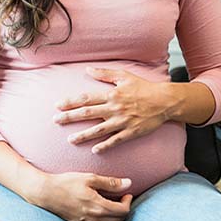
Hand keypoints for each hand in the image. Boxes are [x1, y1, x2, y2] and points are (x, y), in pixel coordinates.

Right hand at [27, 171, 132, 220]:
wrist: (45, 193)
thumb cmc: (66, 183)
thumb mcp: (89, 178)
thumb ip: (110, 182)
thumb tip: (128, 183)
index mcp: (98, 206)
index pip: (123, 211)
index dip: (128, 202)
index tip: (126, 193)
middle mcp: (94, 219)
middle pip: (119, 220)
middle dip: (124, 209)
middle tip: (121, 198)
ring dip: (115, 217)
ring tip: (112, 204)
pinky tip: (101, 211)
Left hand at [53, 67, 175, 153]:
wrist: (164, 101)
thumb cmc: (143, 87)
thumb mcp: (124, 76)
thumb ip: (104, 73)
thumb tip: (87, 70)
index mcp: (111, 95)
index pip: (86, 98)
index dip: (70, 102)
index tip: (57, 105)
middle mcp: (114, 108)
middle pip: (88, 113)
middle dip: (70, 117)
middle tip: (56, 121)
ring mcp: (122, 121)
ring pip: (99, 130)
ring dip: (84, 135)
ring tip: (71, 140)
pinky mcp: (131, 132)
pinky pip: (115, 141)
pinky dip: (105, 146)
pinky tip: (94, 150)